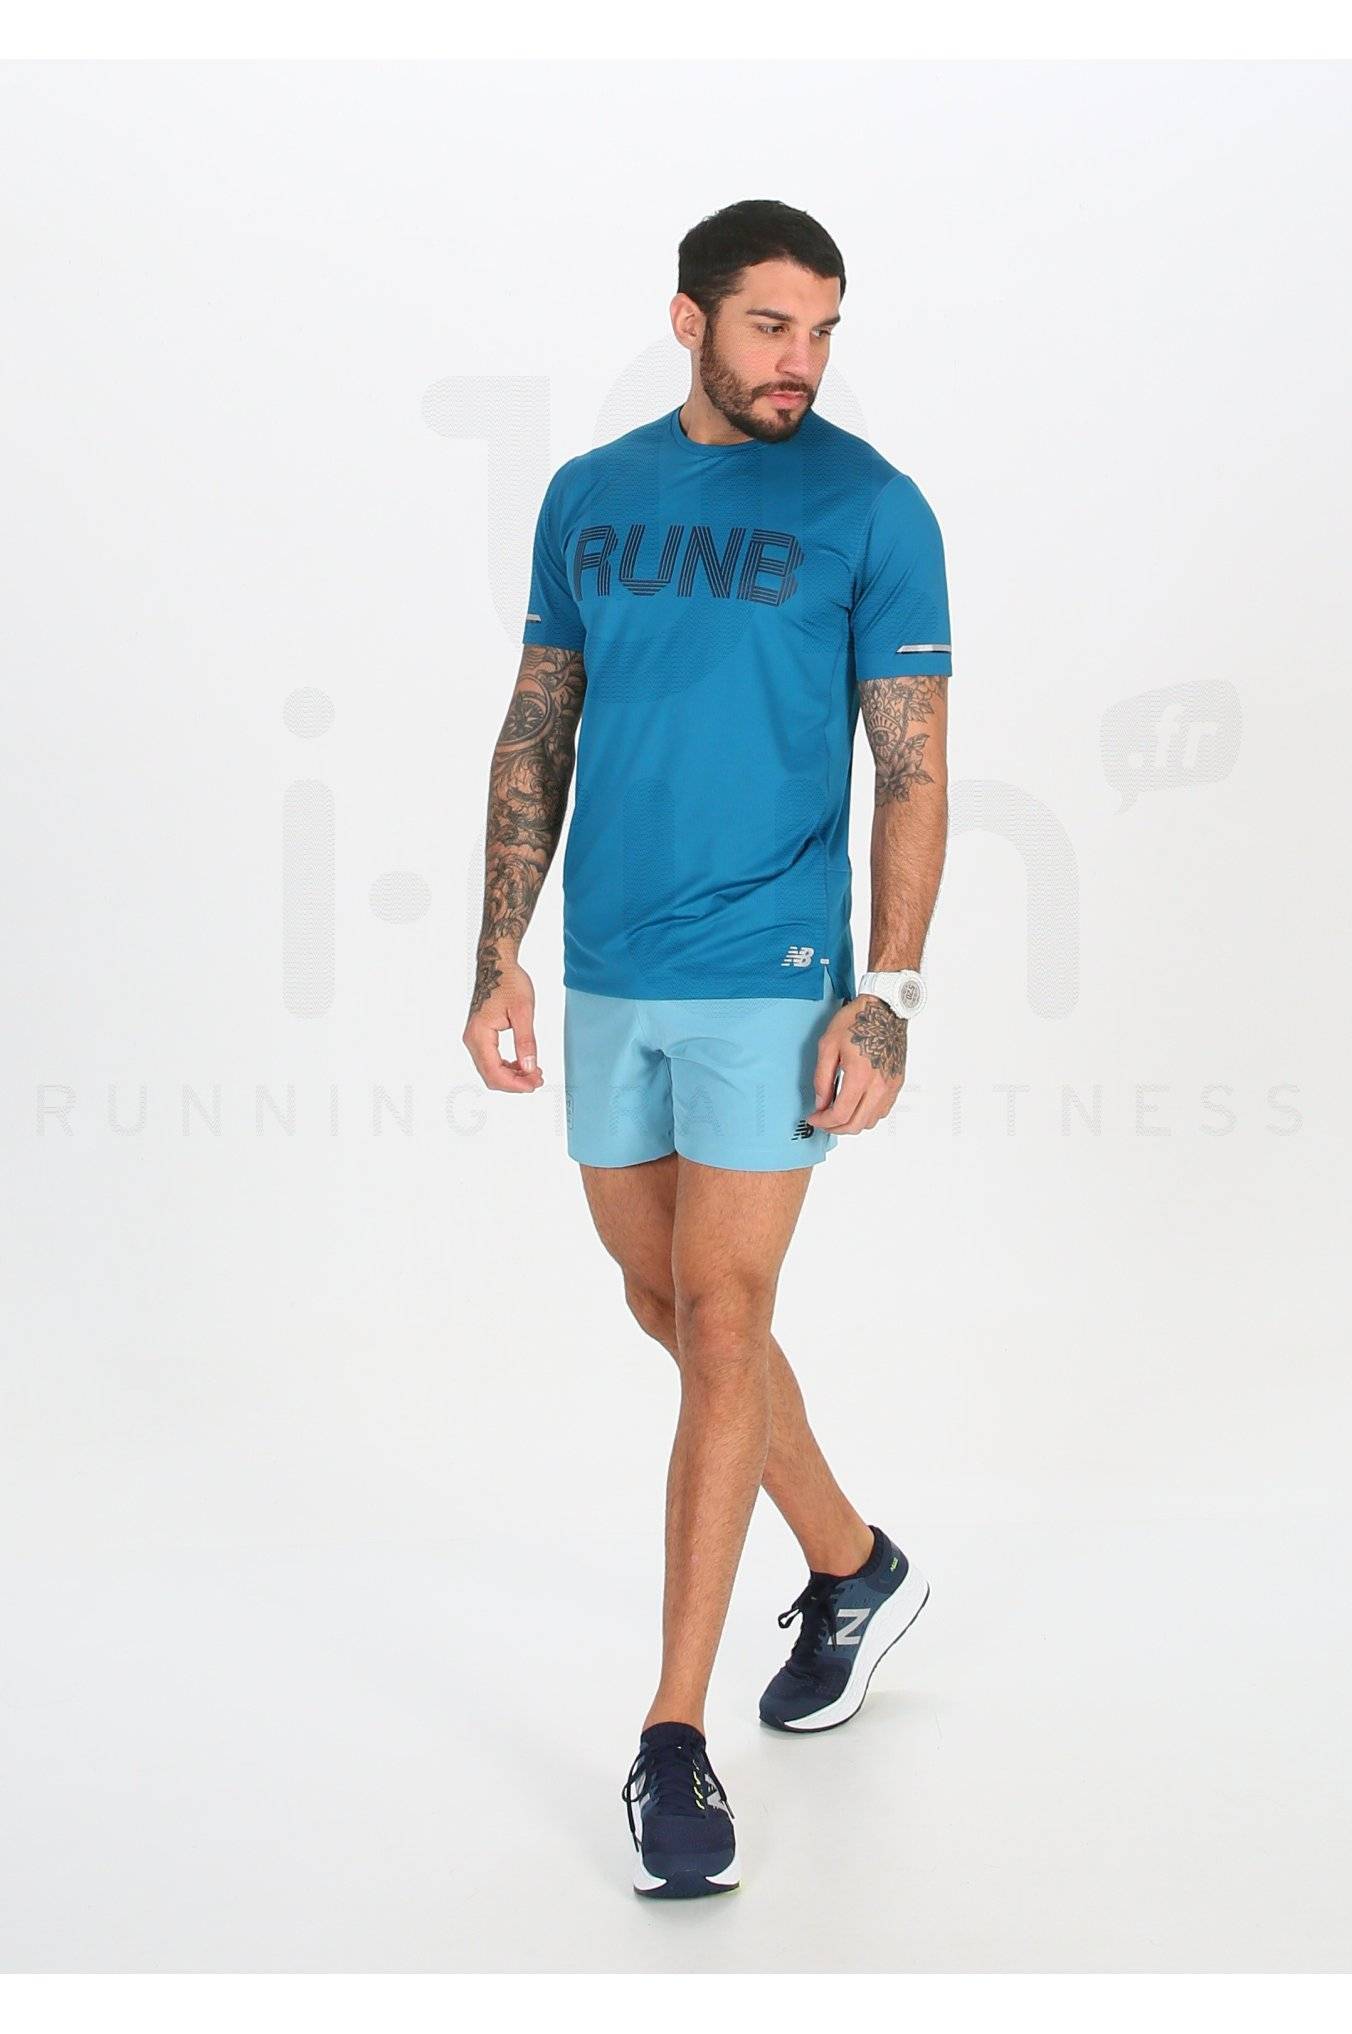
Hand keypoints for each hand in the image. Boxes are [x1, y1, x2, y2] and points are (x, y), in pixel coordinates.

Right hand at [462, 950, 544, 1092]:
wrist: (497, 966)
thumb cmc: (509, 982)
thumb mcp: (523, 1011)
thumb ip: (526, 1042)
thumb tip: (529, 1068)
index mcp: (480, 1034)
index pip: (494, 1072)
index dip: (515, 1084)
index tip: (534, 1085)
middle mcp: (472, 1039)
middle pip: (490, 1076)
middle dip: (515, 1082)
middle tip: (538, 1080)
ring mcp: (474, 1038)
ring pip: (490, 1070)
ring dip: (512, 1076)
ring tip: (534, 1073)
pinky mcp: (480, 1036)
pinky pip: (491, 1060)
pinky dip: (507, 1067)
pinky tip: (523, 1064)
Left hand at [805, 995, 907, 1134]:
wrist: (886, 1008)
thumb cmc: (857, 1021)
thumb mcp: (828, 1045)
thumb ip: (822, 1078)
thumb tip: (821, 1103)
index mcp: (860, 1076)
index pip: (841, 1114)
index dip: (823, 1121)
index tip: (813, 1118)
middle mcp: (879, 1085)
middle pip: (856, 1125)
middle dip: (835, 1128)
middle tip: (823, 1121)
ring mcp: (890, 1086)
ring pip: (870, 1121)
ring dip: (852, 1123)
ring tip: (838, 1113)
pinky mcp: (897, 1083)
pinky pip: (882, 1111)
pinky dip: (867, 1115)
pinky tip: (855, 1104)